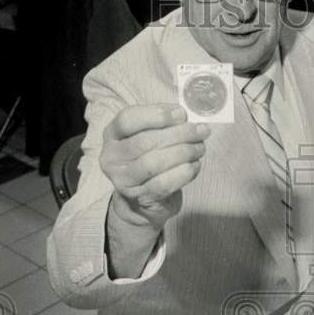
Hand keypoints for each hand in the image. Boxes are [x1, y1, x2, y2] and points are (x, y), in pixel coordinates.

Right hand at [100, 104, 208, 229]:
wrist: (143, 200)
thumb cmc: (149, 159)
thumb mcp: (149, 136)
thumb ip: (161, 122)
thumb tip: (181, 115)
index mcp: (112, 135)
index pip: (127, 119)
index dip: (156, 114)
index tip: (182, 114)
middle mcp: (111, 158)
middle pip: (144, 142)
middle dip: (179, 134)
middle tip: (201, 131)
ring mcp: (123, 180)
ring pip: (154, 163)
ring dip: (183, 153)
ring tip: (200, 148)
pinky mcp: (140, 198)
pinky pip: (164, 183)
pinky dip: (184, 172)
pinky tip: (195, 165)